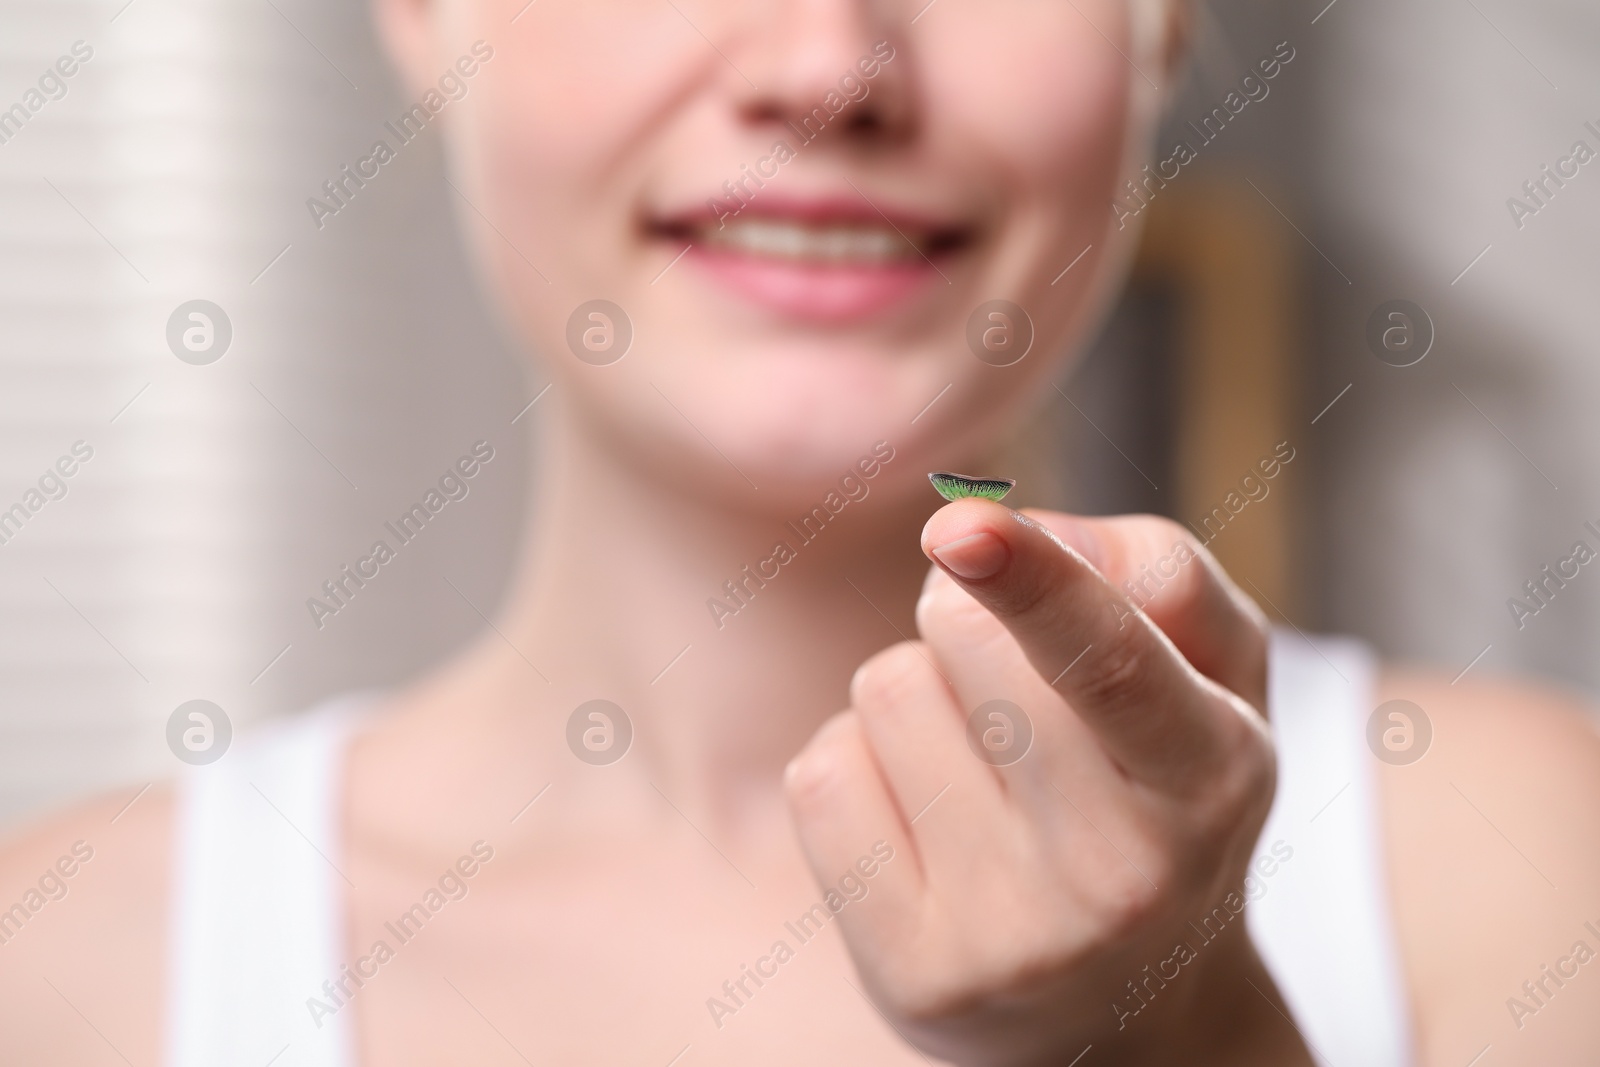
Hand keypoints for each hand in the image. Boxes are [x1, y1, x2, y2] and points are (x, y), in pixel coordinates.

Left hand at [784, 502, 1311, 1065]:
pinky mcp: (910, 975)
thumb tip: (1012, 527)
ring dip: (917, 697)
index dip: (1035, 583)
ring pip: (886, 690)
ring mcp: (1007, 939)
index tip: (957, 526)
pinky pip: (822, 773)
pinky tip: (924, 826)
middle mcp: (1116, 874)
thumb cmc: (1164, 797)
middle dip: (970, 619)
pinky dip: (859, 768)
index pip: (1112, 665)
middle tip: (1018, 693)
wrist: (1128, 1013)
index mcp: (1209, 778)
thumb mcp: (1218, 682)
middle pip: (964, 638)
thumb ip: (1160, 573)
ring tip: (983, 772)